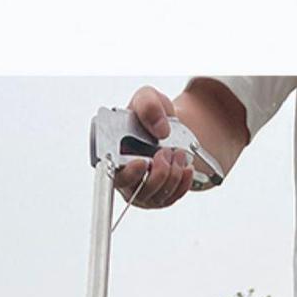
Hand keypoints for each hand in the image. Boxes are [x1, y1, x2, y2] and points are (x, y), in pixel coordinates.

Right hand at [114, 86, 194, 208]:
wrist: (169, 125)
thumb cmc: (151, 114)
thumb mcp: (148, 97)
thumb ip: (148, 106)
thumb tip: (160, 130)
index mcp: (112, 155)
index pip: (112, 175)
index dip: (127, 174)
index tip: (142, 163)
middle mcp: (125, 178)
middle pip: (137, 192)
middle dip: (158, 173)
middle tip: (167, 151)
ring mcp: (142, 190)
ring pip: (157, 196)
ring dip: (172, 175)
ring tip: (178, 153)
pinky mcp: (159, 196)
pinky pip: (171, 198)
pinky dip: (182, 183)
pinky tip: (185, 167)